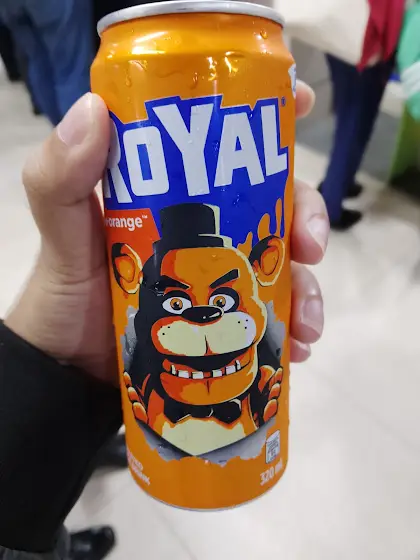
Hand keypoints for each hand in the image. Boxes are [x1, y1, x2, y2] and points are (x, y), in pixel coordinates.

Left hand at [5, 82, 327, 382]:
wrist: (72, 366)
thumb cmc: (67, 291)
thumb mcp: (62, 230)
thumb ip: (60, 177)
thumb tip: (94, 107)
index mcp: (179, 193)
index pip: (230, 143)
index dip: (271, 117)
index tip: (305, 104)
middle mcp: (210, 229)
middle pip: (277, 205)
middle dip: (308, 218)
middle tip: (310, 248)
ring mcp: (223, 277)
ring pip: (285, 266)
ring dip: (309, 289)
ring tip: (306, 324)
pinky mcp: (229, 320)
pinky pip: (274, 318)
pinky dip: (293, 332)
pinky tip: (296, 349)